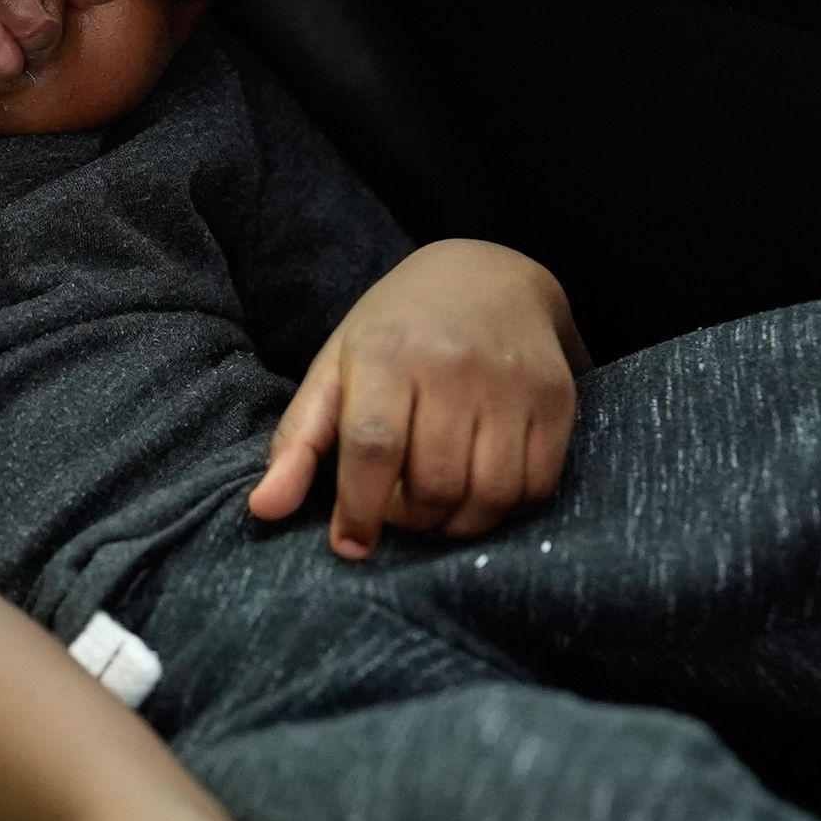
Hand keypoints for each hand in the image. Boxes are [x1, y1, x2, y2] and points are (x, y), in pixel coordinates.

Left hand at [249, 239, 584, 558]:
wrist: (489, 275)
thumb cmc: (397, 333)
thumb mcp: (336, 369)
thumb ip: (299, 441)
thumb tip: (263, 509)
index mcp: (389, 354)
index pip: (374, 447)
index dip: (360, 510)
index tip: (350, 545)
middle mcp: (455, 365)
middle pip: (434, 482)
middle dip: (411, 519)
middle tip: (398, 508)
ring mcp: (513, 382)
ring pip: (489, 494)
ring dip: (458, 523)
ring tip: (438, 504)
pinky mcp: (557, 398)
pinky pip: (536, 484)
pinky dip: (506, 508)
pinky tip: (481, 491)